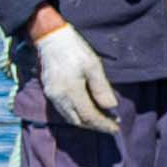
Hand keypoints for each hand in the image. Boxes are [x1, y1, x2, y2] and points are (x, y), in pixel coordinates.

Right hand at [28, 14, 118, 136]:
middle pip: (78, 121)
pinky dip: (76, 116)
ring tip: (100, 120)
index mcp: (71, 91)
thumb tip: (111, 107)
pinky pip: (63, 111)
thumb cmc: (75, 50)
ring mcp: (52, 96)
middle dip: (95, 126)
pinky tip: (85, 111)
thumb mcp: (93, 66)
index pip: (89, 116)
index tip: (116, 128)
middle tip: (111, 126)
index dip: (103, 124)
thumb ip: (101, 89)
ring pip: (70, 118)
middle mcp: (60, 98)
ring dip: (85, 122)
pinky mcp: (49, 92)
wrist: (51, 38)